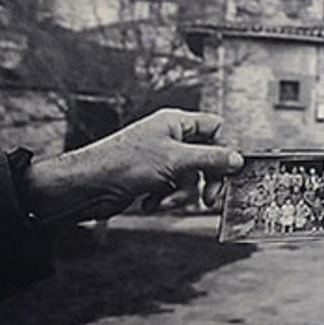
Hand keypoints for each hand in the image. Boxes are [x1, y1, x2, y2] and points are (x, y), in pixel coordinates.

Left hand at [24, 109, 244, 224]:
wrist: (87, 188)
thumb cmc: (122, 163)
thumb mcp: (175, 160)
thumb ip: (211, 159)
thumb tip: (236, 159)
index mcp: (175, 123)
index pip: (214, 128)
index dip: (224, 147)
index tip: (230, 168)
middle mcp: (168, 138)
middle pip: (206, 156)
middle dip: (207, 179)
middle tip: (211, 197)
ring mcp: (159, 159)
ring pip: (189, 177)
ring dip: (181, 192)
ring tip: (166, 198)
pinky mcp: (150, 178)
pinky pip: (172, 188)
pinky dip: (165, 197)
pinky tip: (150, 201)